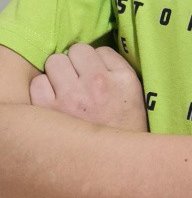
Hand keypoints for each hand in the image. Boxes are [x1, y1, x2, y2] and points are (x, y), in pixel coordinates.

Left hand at [29, 42, 148, 132]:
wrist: (111, 162)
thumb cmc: (123, 122)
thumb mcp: (132, 88)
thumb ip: (116, 64)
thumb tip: (94, 51)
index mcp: (117, 78)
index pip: (96, 49)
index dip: (93, 61)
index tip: (94, 73)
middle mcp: (94, 85)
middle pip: (74, 50)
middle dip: (75, 62)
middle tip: (78, 79)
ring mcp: (70, 98)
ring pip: (54, 62)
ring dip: (58, 73)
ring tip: (65, 88)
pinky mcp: (49, 112)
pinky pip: (38, 83)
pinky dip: (43, 89)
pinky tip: (53, 100)